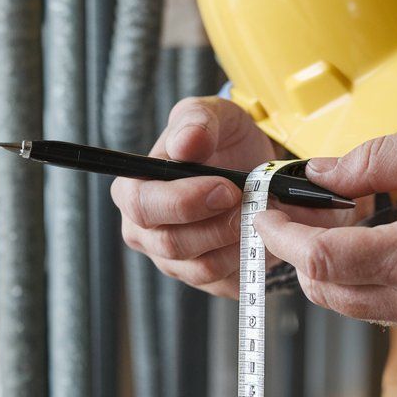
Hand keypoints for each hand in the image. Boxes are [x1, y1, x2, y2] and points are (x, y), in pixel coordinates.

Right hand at [111, 96, 362, 298]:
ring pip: (202, 267)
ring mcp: (174, 262)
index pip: (142, 206)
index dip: (183, 202)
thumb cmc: (224, 140)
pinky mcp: (207, 281)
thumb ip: (197, 122)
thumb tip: (183, 145)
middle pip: (171, 244)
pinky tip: (261, 232)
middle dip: (218, 224)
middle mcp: (146, 232)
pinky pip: (227, 282)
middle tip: (252, 202)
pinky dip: (251, 258)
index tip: (226, 188)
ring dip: (239, 241)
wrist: (256, 168)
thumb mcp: (215, 115)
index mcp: (134, 191)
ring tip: (261, 212)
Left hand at [253, 122, 396, 339]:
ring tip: (333, 223)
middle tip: (295, 212)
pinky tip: (373, 243)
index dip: (281, 237)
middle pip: (326, 290)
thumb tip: (321, 172)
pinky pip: (383, 310)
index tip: (265, 213)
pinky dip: (362, 280)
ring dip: (328, 268)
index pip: (320, 260)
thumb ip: (377, 159)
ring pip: (350, 305)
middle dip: (297, 253)